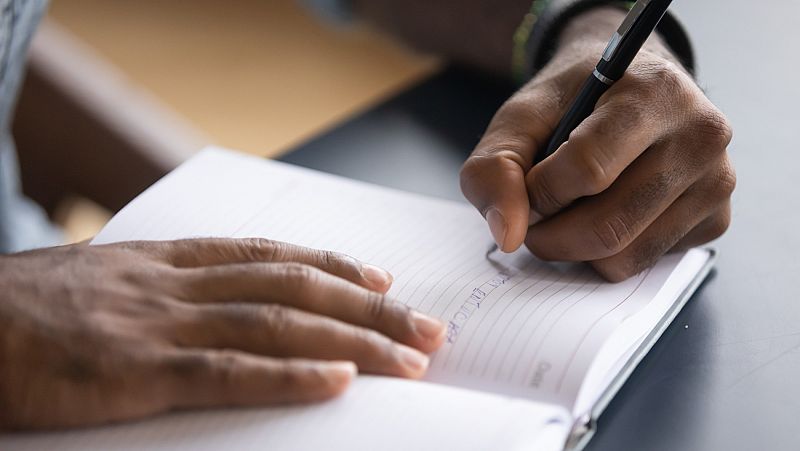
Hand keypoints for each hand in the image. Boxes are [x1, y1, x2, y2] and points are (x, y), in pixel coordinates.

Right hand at [0, 238, 444, 429]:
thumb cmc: (25, 310)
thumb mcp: (102, 284)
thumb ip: (161, 290)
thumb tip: (215, 307)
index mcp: (167, 262)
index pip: (270, 256)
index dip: (333, 266)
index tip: (381, 276)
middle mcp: (177, 285)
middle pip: (295, 288)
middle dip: (370, 306)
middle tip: (429, 325)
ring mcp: (161, 326)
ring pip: (279, 325)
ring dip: (354, 340)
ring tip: (411, 357)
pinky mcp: (137, 372)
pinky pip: (229, 372)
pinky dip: (291, 376)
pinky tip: (341, 382)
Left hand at [460, 8, 735, 280]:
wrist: (628, 88)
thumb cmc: (573, 101)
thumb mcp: (521, 116)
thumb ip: (496, 167)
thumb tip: (508, 236)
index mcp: (654, 93)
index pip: (586, 169)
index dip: (540, 191)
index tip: (528, 184)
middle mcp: (700, 136)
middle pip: (607, 227)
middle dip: (551, 235)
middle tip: (535, 217)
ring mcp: (717, 181)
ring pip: (626, 257)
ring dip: (576, 249)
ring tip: (567, 213)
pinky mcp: (717, 218)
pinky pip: (646, 263)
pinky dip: (610, 253)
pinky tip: (607, 213)